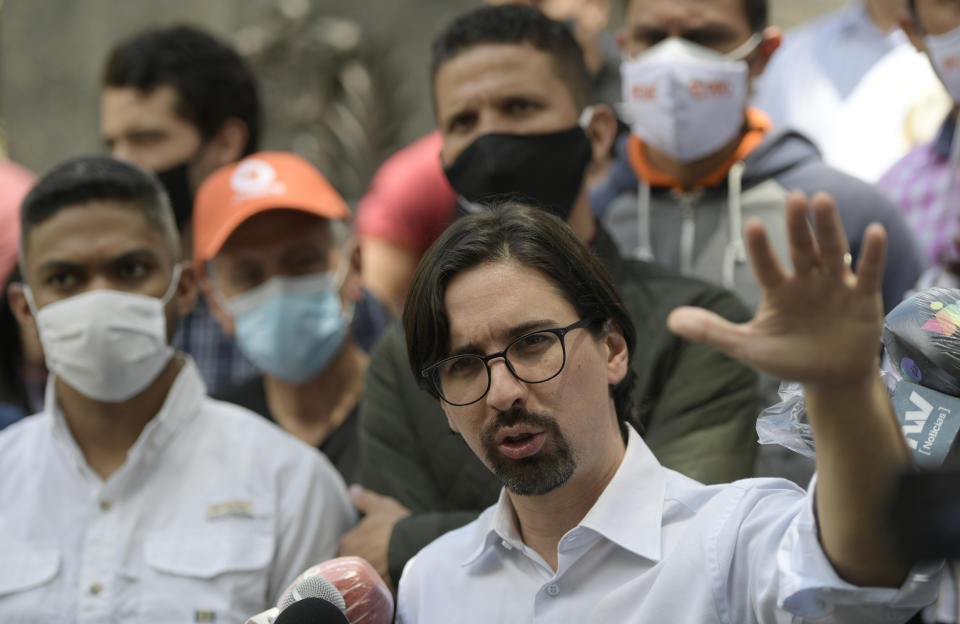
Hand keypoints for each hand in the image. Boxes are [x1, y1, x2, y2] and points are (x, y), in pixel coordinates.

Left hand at [337, 485, 410, 589]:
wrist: (414, 548)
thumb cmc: (396, 526)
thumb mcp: (380, 506)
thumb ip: (363, 499)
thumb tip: (352, 490)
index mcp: (347, 542)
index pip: (345, 548)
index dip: (357, 547)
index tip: (369, 547)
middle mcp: (349, 562)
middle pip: (348, 565)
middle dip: (358, 563)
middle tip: (376, 560)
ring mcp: (360, 578)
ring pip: (359, 578)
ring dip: (366, 576)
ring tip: (382, 572)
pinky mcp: (373, 591)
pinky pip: (371, 591)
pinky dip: (376, 588)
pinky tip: (386, 585)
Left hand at [668, 191, 886, 385]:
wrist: (830, 379)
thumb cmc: (788, 359)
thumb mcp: (748, 347)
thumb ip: (712, 331)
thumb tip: (670, 320)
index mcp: (778, 289)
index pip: (766, 265)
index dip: (761, 248)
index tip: (755, 225)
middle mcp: (806, 280)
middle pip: (801, 249)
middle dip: (798, 225)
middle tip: (794, 197)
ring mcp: (835, 286)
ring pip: (832, 250)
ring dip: (828, 227)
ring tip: (822, 200)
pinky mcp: (863, 298)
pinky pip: (867, 272)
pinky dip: (871, 254)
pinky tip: (873, 231)